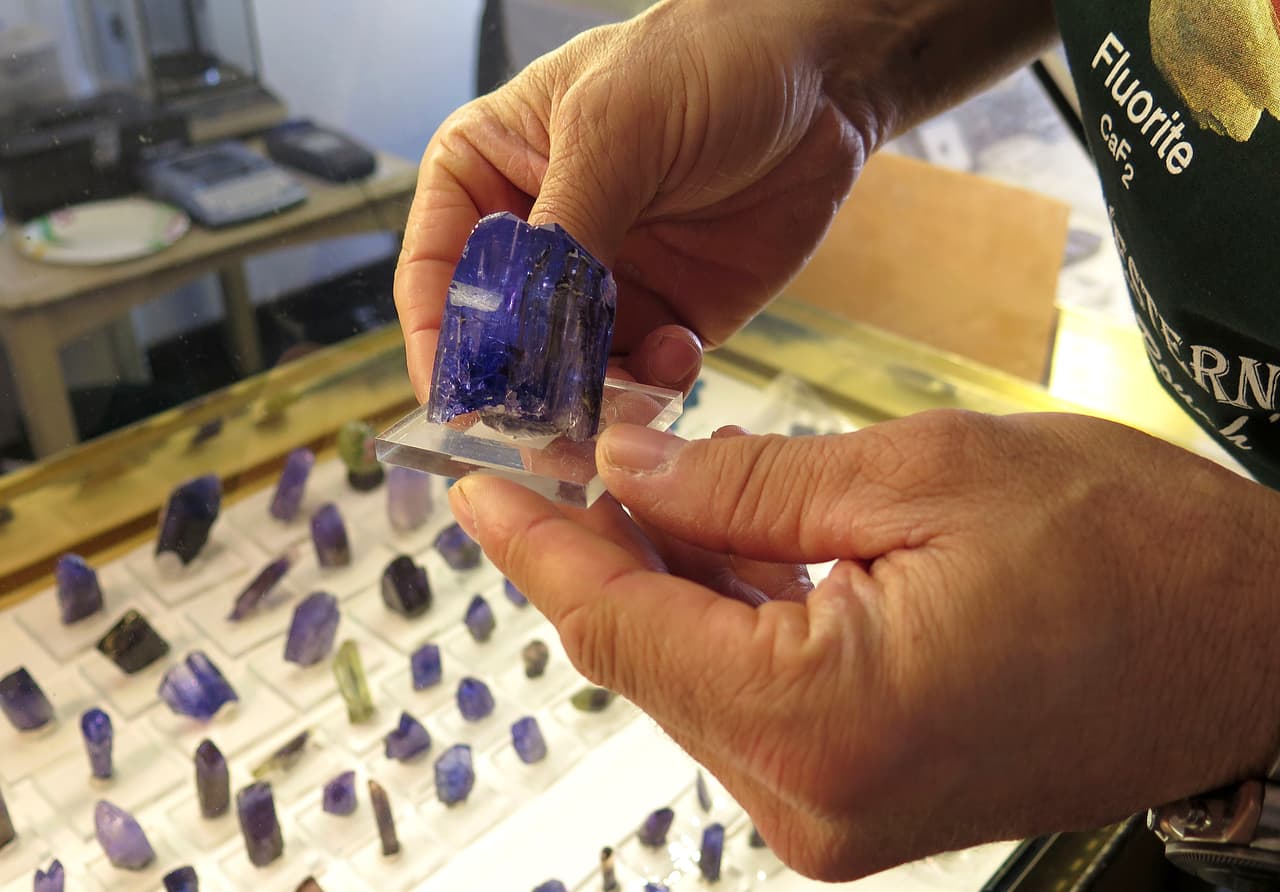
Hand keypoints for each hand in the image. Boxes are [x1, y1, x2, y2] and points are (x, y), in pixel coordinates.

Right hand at [394, 0, 871, 399]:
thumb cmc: (702, 61)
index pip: (437, 269)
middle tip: (541, 428)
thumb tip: (515, 339)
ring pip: (568, 374)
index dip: (439, 339)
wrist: (823, 76)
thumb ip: (560, 236)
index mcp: (490, 173)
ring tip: (618, 404)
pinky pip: (642, 378)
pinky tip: (681, 353)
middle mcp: (538, 238)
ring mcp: (603, 284)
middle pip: (500, 340)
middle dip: (518, 388)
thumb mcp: (613, 132)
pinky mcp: (669, 315)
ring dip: (590, 400)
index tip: (454, 399)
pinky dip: (654, 387)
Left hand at [448, 410, 1279, 880]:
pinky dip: (718, 621)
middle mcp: (809, 798)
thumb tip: (626, 472)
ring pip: (690, 676)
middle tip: (556, 455)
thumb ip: (744, 485)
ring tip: (637, 481)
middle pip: (643, 656)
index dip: (536, 543)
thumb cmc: (1125, 548)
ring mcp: (832, 814)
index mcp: (820, 717)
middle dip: (593, 551)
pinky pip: (747, 700)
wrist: (1252, 648)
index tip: (475, 484)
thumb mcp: (917, 473)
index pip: (618, 624)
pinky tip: (715, 546)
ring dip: (658, 581)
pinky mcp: (857, 800)